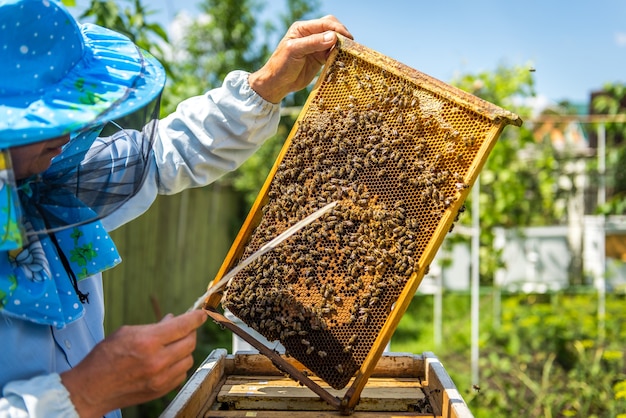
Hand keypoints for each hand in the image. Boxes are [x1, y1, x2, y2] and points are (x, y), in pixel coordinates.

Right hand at [60, 310, 206, 417]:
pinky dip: (179, 365)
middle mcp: (158, 360)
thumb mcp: (126, 332)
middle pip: (190, 342)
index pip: (183, 326)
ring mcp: (161, 378)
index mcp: (148, 341)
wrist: (91, 389)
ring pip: (188, 359)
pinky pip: (181, 374)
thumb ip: (153, 326)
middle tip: (184, 328)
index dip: (196, 318)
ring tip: (173, 345)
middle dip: (190, 332)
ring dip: (184, 349)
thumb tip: (172, 320)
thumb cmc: (104, 358)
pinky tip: (169, 360)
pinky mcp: (161, 390)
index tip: (202, 314)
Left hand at [248, 15, 352, 103]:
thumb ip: (313, 43)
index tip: (347, 38)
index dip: (337, 29)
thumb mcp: (295, 51)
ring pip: (334, 41)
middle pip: (331, 28)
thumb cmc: (281, 65)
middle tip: (350, 45)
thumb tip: (333, 37)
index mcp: (302, 29)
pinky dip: (339, 55)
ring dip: (341, 46)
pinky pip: (333, 53)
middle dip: (341, 34)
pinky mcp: (319, 58)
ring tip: (349, 53)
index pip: (324, 23)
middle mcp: (310, 35)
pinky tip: (342, 60)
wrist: (277, 84)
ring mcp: (315, 47)